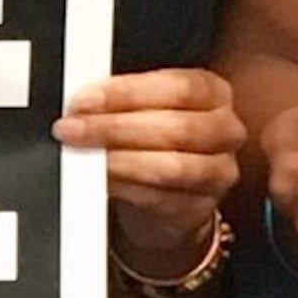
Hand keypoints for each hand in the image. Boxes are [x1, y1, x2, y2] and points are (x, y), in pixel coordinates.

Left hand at [56, 68, 243, 267]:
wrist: (169, 194)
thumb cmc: (154, 138)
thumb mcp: (144, 106)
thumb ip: (121, 98)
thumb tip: (82, 100)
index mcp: (213, 93)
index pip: (177, 87)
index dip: (127, 93)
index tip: (85, 99)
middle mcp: (225, 131)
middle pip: (175, 128)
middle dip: (115, 127)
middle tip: (72, 128)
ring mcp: (218, 173)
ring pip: (170, 167)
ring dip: (118, 160)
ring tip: (82, 154)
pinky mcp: (199, 209)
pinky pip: (160, 199)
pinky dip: (124, 187)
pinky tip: (99, 179)